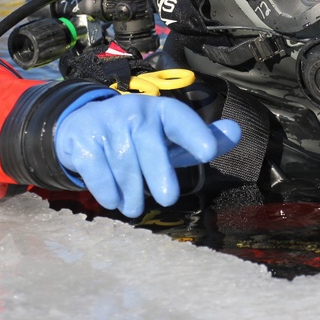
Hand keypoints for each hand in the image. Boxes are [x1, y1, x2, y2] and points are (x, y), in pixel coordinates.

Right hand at [55, 94, 240, 216]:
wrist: (82, 127)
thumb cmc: (138, 137)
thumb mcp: (171, 138)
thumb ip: (204, 138)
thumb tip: (237, 131)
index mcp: (160, 111)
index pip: (179, 118)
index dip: (194, 133)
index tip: (208, 152)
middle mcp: (133, 112)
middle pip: (149, 144)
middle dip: (159, 172)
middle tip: (168, 198)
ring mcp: (105, 123)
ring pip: (123, 163)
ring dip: (131, 192)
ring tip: (135, 208)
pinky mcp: (82, 140)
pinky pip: (97, 170)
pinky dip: (107, 190)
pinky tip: (114, 200)